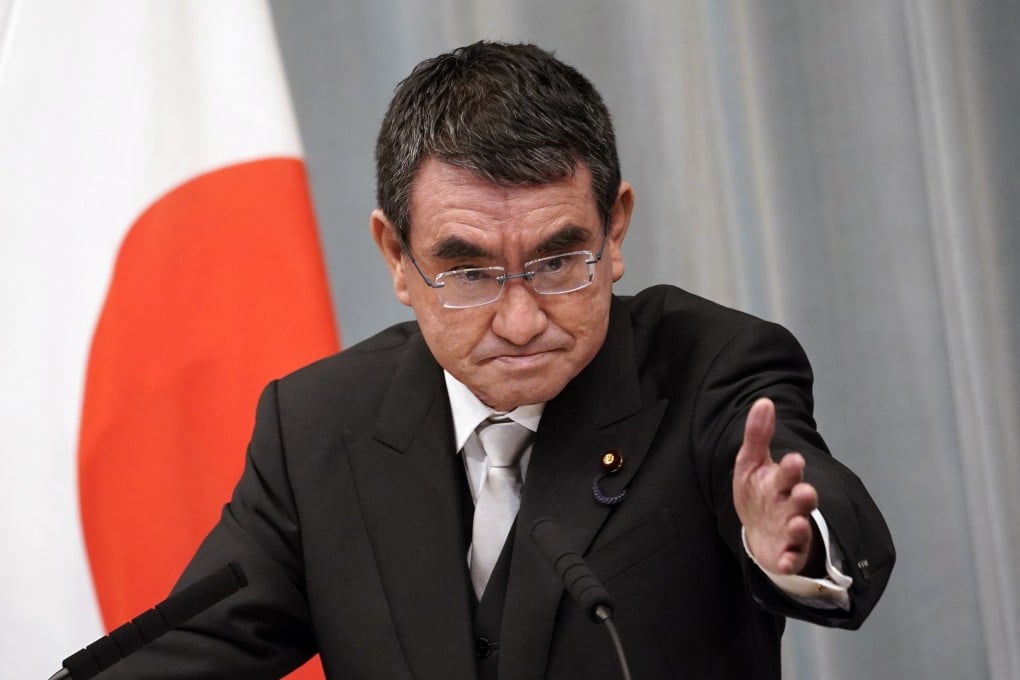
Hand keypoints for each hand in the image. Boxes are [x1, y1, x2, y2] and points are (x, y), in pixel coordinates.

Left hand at [733, 398, 819, 574]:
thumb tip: (764, 401)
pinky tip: (784, 562)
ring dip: (800, 526)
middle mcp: (790, 505)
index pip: (788, 472)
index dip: (791, 467)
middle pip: (800, 500)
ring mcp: (790, 530)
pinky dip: (788, 561)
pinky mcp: (786, 553)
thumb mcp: (751, 463)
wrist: (758, 530)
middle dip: (803, 496)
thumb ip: (758, 435)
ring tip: (798, 523)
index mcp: (781, 482)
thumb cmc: (759, 493)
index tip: (794, 459)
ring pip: (799, 529)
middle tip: (805, 491)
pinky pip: (790, 558)